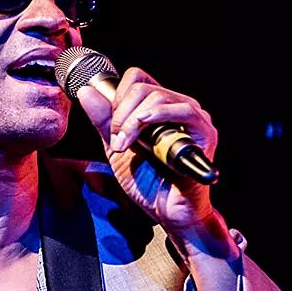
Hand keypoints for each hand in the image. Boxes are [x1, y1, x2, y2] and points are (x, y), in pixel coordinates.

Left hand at [75, 66, 217, 232]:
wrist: (168, 211)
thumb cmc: (148, 183)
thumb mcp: (117, 148)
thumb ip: (103, 121)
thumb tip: (86, 91)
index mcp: (158, 107)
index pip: (137, 79)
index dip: (116, 97)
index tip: (111, 127)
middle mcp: (178, 107)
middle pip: (142, 87)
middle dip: (120, 114)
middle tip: (117, 141)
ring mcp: (194, 117)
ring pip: (157, 96)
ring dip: (132, 120)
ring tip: (126, 145)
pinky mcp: (205, 132)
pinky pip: (183, 110)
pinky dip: (157, 116)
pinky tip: (143, 130)